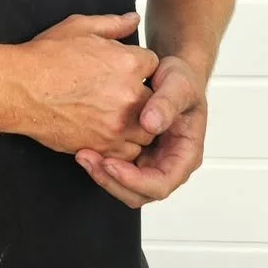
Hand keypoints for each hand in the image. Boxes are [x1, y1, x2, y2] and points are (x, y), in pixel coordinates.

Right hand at [14, 12, 159, 160]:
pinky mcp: (104, 146)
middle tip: (120, 93)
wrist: (19, 88)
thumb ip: (113, 23)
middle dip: (143, 94)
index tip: (125, 70)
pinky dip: (124, 143)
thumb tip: (134, 18)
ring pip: (148, 129)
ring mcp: (118, 124)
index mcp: (127, 62)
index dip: (140, 66)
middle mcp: (129, 94)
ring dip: (138, 122)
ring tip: (116, 113)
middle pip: (156, 99)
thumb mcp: (80, 27)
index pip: (154, 65)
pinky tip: (108, 131)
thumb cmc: (46, 56)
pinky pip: (130, 151)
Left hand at [74, 55, 205, 207]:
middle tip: (89, 160)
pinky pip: (116, 170)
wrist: (170, 73)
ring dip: (102, 175)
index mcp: (185, 155)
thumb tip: (150, 124)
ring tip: (82, 154)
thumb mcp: (179, 85)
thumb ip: (167, 103)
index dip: (135, 181)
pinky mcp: (134, 155)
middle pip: (139, 193)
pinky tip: (85, 147)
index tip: (112, 164)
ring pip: (124, 186)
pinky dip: (100, 163)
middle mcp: (167, 164)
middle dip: (112, 181)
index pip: (161, 183)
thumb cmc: (181, 79)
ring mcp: (150, 162)